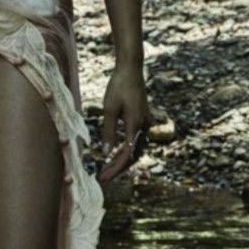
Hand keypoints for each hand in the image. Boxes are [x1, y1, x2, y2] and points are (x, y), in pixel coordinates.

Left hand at [97, 62, 150, 188]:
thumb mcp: (109, 109)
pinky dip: (126, 150)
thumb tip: (105, 153)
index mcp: (136, 125)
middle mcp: (144, 126)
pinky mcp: (143, 119)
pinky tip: (115, 153)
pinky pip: (136, 140)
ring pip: (136, 149)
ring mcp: (146, 123)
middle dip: (118, 168)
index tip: (104, 177)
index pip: (128, 155)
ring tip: (107, 168)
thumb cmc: (118, 86)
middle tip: (103, 178)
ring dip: (122, 160)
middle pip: (133, 155)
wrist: (131, 70)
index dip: (116, 168)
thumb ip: (108, 132)